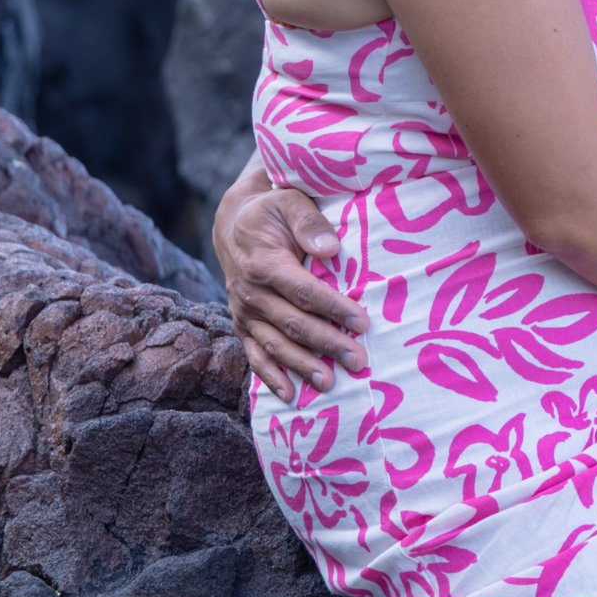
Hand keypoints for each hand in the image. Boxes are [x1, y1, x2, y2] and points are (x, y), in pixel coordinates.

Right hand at [214, 166, 368, 398]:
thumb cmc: (273, 210)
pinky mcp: (243, 325)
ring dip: (303, 366)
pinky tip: (290, 395)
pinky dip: (270, 377)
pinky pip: (255, 355)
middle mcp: (250, 293)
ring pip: (276, 345)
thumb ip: (309, 222)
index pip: (304, 291)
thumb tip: (331, 248)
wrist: (234, 224)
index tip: (362, 322)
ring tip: (330, 384)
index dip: (333, 308)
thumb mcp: (290, 201)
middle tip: (359, 361)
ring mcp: (245, 313)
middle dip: (327, 344)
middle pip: (293, 324)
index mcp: (264, 263)